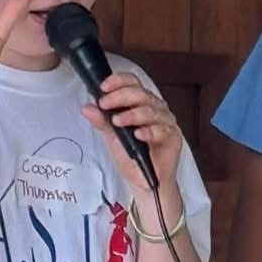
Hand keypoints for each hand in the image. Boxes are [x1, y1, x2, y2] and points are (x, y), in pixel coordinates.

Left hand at [83, 72, 183, 194]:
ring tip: (118, 121)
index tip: (104, 88)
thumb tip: (88, 108)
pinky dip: (149, 131)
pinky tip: (138, 134)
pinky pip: (162, 130)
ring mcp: (165, 122)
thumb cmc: (131, 156)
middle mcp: (155, 108)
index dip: (119, 81)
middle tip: (105, 104)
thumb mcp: (111, 136)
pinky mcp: (173, 137)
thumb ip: (102, 121)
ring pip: (151, 110)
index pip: (133, 83)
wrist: (142, 181)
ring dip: (132, 114)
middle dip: (121, 97)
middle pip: (141, 93)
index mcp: (141, 103)